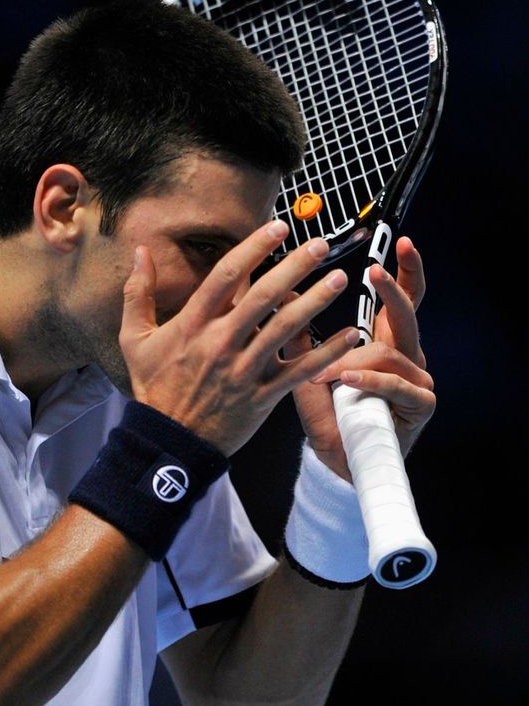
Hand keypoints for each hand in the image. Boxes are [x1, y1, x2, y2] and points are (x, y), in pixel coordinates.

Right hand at [119, 222, 359, 455]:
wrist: (168, 441)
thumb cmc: (154, 386)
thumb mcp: (134, 338)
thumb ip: (138, 293)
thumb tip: (140, 252)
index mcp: (193, 324)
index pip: (226, 276)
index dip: (254, 248)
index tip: (277, 227)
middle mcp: (221, 342)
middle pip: (264, 296)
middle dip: (294, 267)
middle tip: (319, 244)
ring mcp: (244, 370)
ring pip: (286, 329)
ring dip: (316, 302)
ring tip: (340, 279)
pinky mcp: (263, 396)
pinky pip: (300, 371)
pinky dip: (327, 354)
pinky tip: (350, 335)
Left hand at [287, 237, 435, 478]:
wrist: (338, 463)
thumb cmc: (329, 417)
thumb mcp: (307, 370)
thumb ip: (300, 336)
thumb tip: (285, 292)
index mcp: (383, 342)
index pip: (399, 300)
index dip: (403, 271)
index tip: (399, 242)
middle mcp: (405, 356)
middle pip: (406, 314)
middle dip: (393, 290)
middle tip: (374, 272)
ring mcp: (416, 379)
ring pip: (391, 352)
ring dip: (355, 359)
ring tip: (329, 372)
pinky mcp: (420, 405)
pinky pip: (397, 385)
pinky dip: (370, 382)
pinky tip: (348, 380)